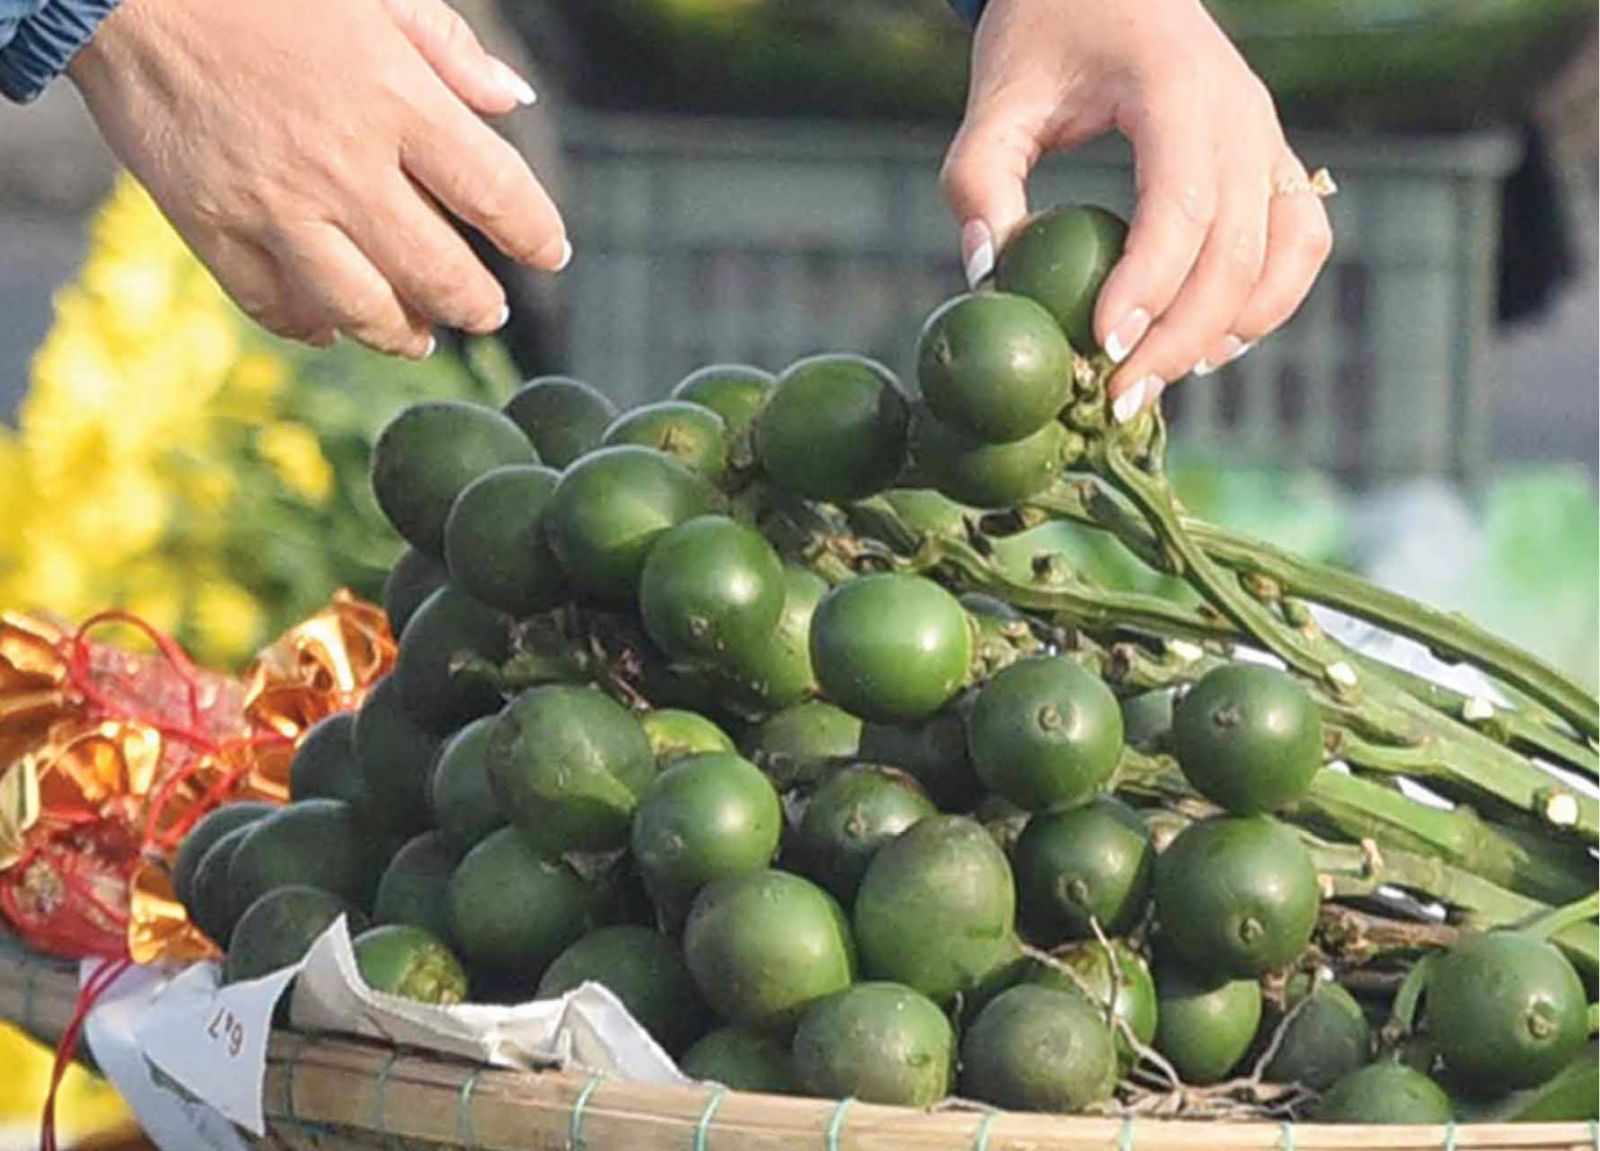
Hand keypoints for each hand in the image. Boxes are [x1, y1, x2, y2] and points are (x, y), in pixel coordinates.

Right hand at [69, 0, 568, 356]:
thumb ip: (450, 50)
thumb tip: (515, 103)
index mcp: (395, 100)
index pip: (496, 193)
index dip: (535, 234)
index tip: (551, 253)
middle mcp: (343, 166)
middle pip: (437, 272)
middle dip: (476, 303)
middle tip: (490, 312)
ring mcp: (274, 206)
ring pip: (362, 308)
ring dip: (403, 334)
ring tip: (422, 337)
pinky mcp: (210, 227)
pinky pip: (272, 305)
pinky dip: (308, 326)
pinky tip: (330, 328)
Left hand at [941, 0, 1332, 419]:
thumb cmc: (1047, 30)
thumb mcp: (998, 95)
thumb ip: (977, 179)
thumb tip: (985, 274)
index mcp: (1176, 88)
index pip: (1181, 206)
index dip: (1149, 287)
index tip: (1101, 347)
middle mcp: (1242, 113)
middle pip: (1238, 249)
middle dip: (1180, 337)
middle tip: (1117, 399)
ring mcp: (1268, 135)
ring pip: (1285, 253)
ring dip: (1231, 328)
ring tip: (1161, 377)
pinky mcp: (1272, 159)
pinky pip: (1302, 241)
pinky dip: (1270, 301)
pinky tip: (1213, 344)